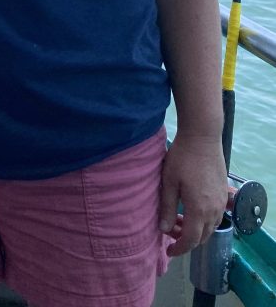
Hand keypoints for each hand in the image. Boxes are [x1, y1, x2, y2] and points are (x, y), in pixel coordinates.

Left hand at [159, 133, 227, 256]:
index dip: (179, 249)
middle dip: (185, 238)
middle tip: (169, 229)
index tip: (168, 250)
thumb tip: (163, 230)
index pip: (191, 240)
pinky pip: (216, 215)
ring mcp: (222, 202)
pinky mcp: (224, 193)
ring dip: (195, 229)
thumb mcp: (168, 181)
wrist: (203, 136)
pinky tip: (190, 207)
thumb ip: (166, 207)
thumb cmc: (182, 157)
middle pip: (202, 236)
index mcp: (198, 209)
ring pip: (210, 227)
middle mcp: (214, 210)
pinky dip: (203, 219)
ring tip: (177, 217)